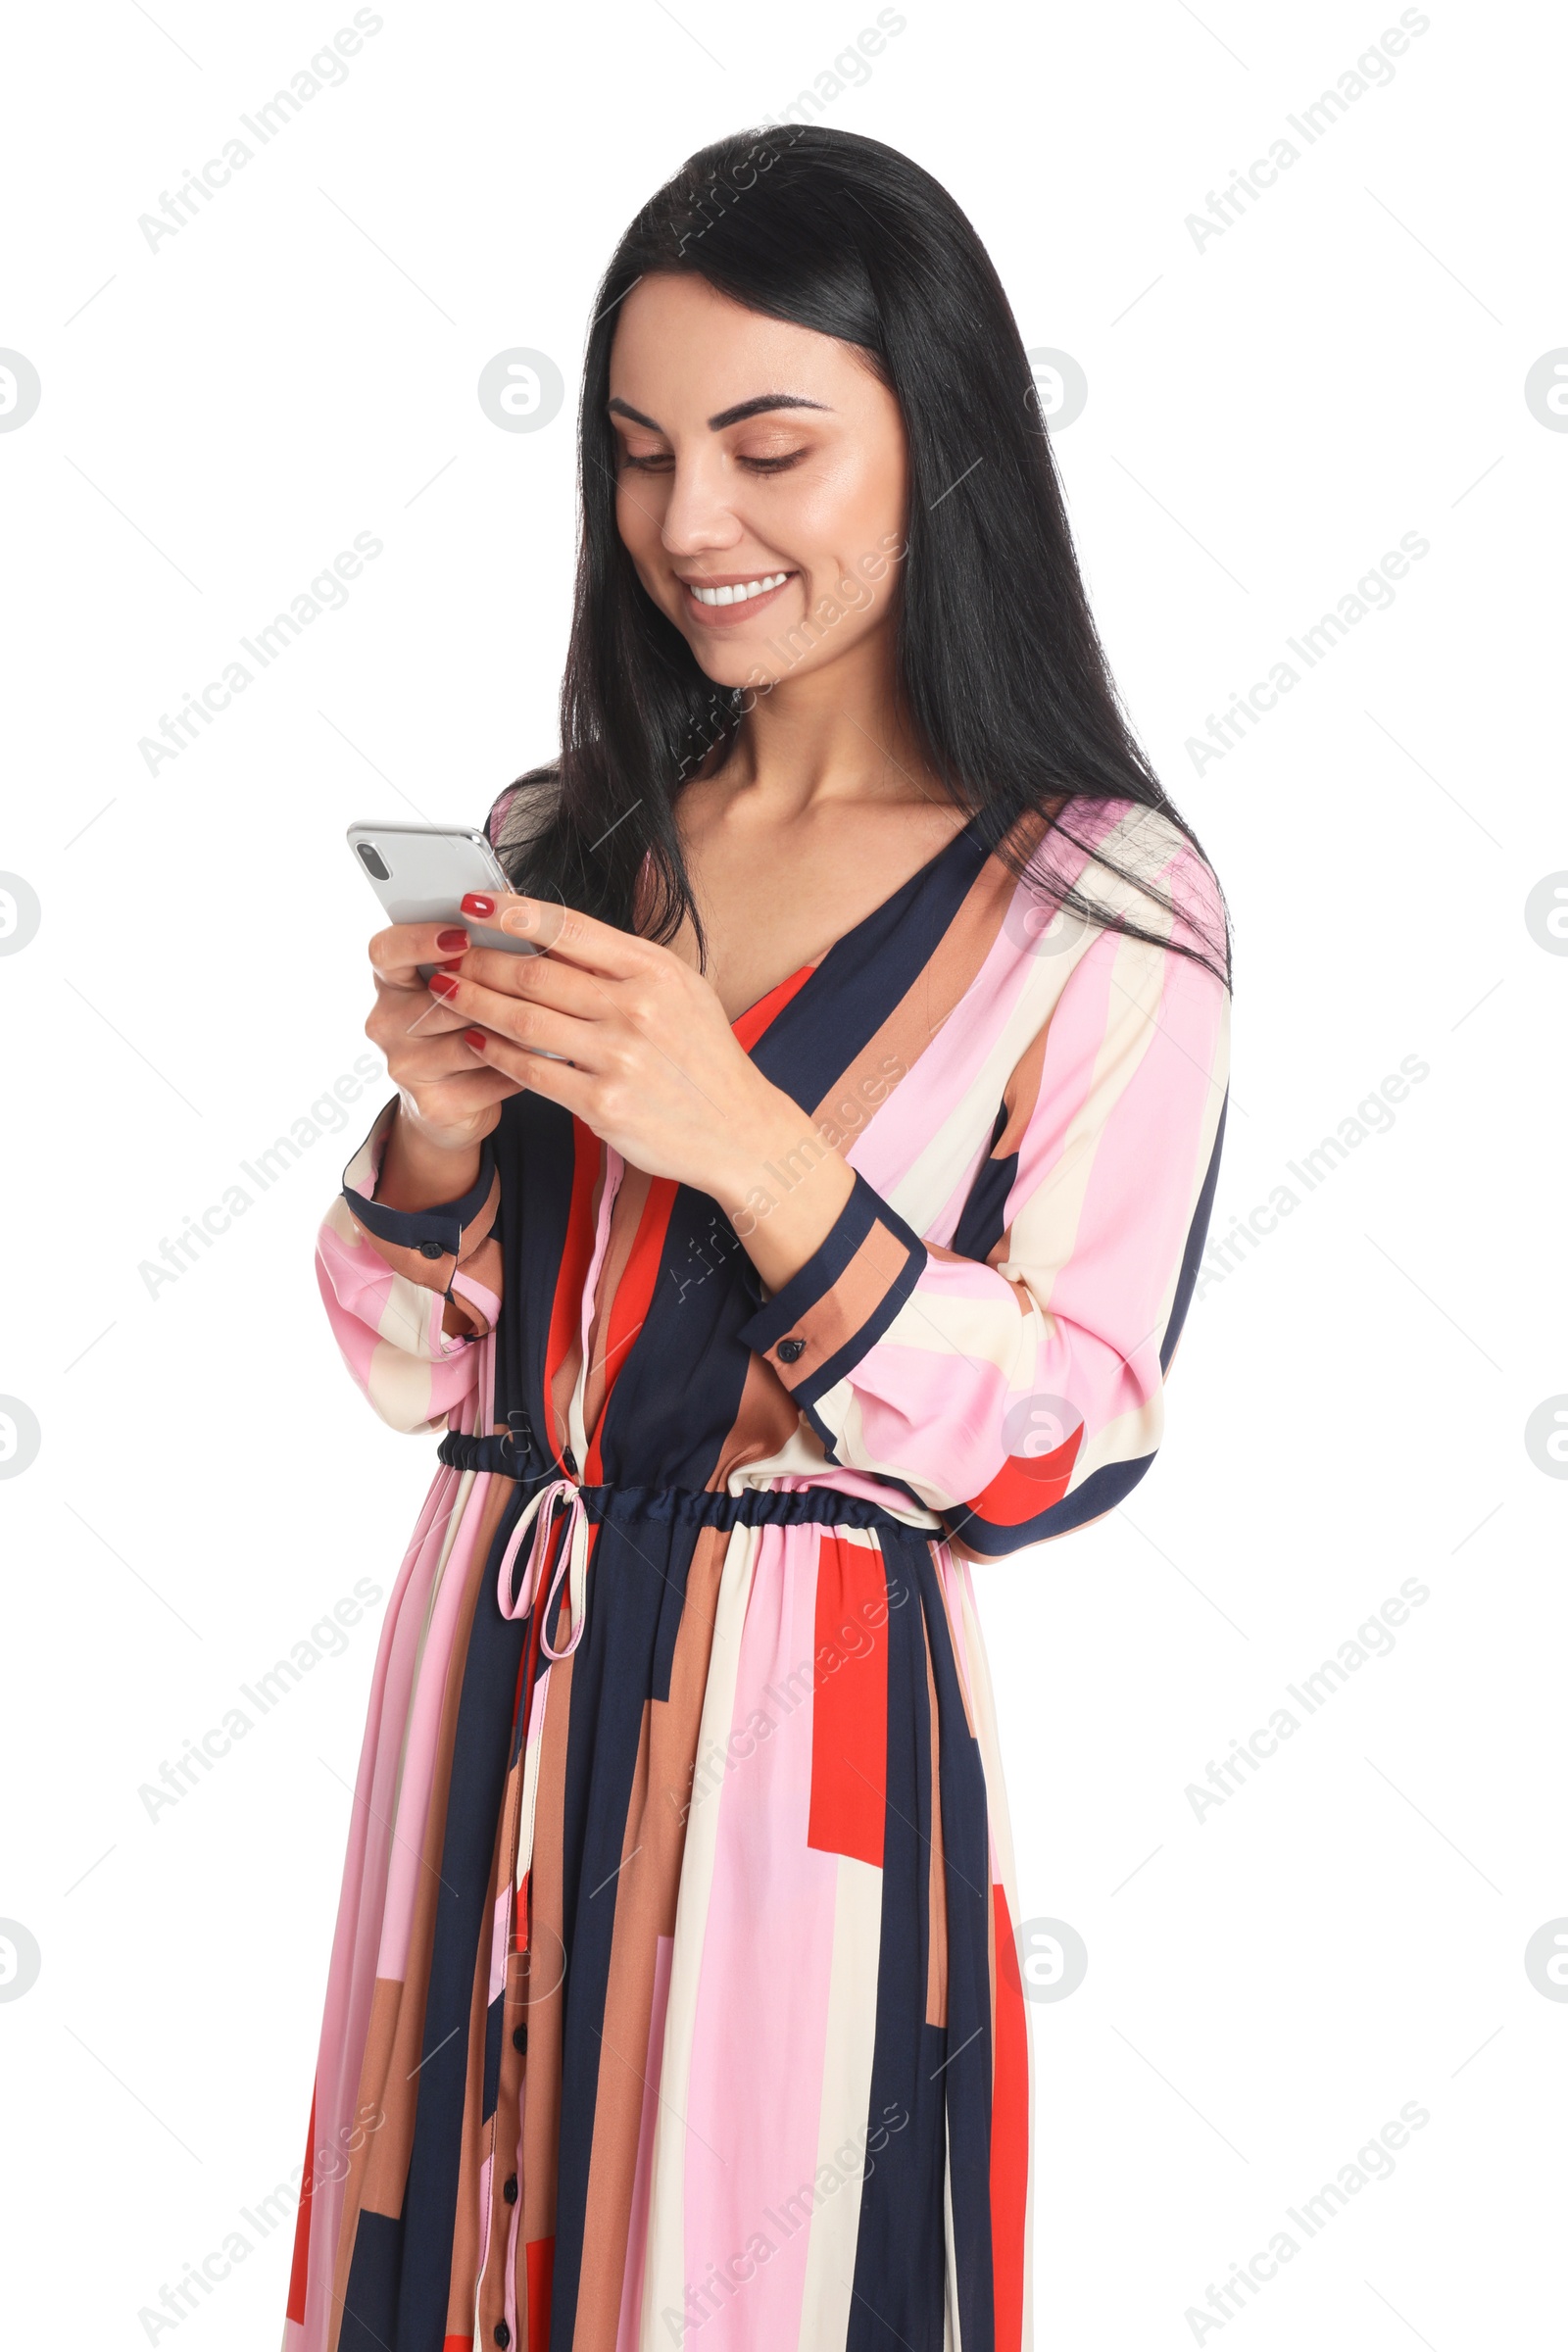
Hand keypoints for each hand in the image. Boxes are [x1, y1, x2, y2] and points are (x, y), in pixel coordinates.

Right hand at [364, 919, 524, 1206]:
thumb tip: (517, 922)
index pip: (385, 952)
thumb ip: (475, 956)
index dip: (420, 940)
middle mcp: (387, 1024)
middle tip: (532, 977)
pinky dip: (523, 1063)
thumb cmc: (461, 1030)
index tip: (462, 935)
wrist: (452, 1105)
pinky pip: (491, 1074)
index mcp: (389, 984)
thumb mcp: (459, 988)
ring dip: (514, 1027)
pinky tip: (543, 1055)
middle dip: (489, 988)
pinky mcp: (435, 1104)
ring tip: (551, 1014)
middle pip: (438, 997)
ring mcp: (406, 1068)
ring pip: (470, 1039)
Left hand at [430, 893, 854, 1286]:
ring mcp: (619, 1056)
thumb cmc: (703, 1057)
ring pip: (525, 1019)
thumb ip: (622, 962)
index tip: (474, 903)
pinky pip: (532, 1071)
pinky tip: (477, 1039)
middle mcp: (637, 1007)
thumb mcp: (680, 989)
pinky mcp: (603, 1102)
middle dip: (480, 959)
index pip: (569, 927)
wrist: (738, 1129)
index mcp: (655, 969)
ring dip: (476, 1002)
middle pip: (535, 972)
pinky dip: (498, 1053)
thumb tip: (551, 930)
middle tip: (446, 952)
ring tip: (446, 991)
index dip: (513, 911)